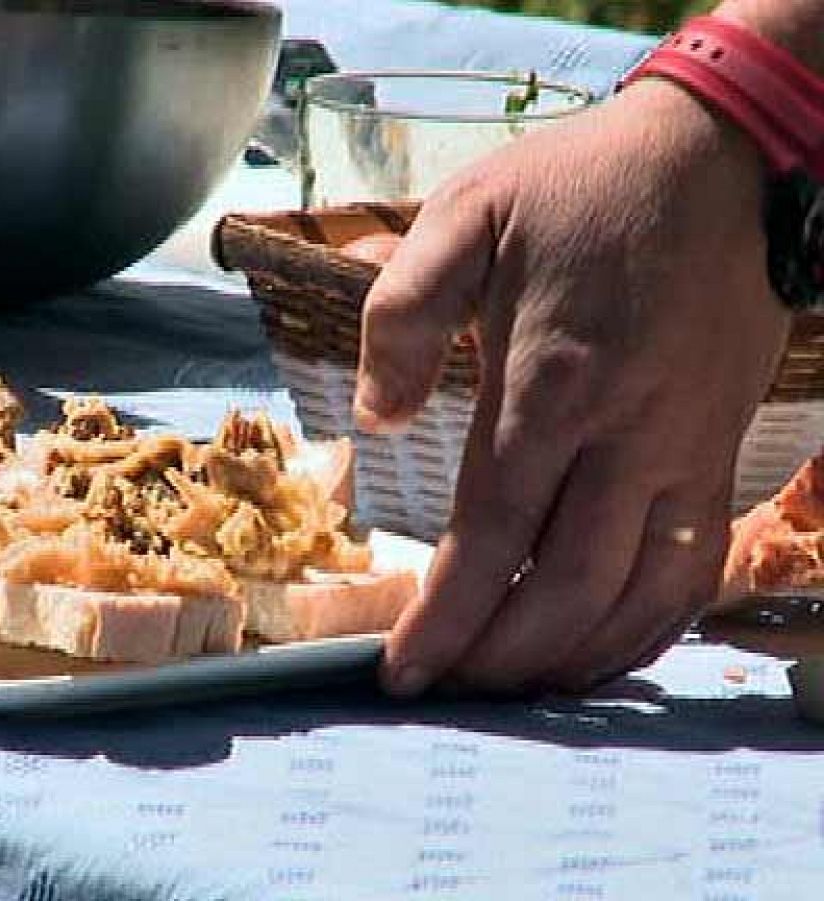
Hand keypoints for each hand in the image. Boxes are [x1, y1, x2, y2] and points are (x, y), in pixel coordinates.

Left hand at [356, 78, 790, 696]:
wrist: (720, 156)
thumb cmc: (578, 187)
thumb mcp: (465, 214)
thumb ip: (402, 313)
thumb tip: (375, 419)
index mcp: (553, 382)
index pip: (494, 532)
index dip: (446, 615)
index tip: (400, 669)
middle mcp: (629, 432)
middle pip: (569, 585)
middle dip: (501, 656)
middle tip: (444, 690)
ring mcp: (687, 448)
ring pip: (642, 593)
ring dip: (574, 658)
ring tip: (509, 687)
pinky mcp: (720, 450)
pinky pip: (696, 568)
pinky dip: (651, 628)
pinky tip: (600, 650)